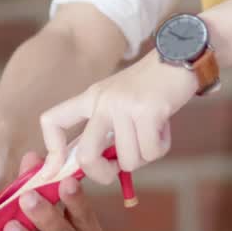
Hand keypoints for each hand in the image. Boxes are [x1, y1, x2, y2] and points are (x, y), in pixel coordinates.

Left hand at [39, 56, 188, 184]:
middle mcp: (102, 101)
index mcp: (90, 98)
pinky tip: (163, 128)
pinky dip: (161, 147)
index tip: (55, 171)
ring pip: (127, 160)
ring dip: (144, 156)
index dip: (51, 151)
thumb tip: (91, 165)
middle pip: (86, 155)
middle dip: (101, 173)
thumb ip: (104, 129)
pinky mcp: (148, 111)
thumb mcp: (118, 101)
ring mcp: (124, 105)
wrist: (180, 56)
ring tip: (152, 134)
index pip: (52, 121)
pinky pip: (151, 152)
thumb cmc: (150, 87)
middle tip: (118, 170)